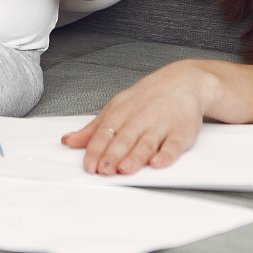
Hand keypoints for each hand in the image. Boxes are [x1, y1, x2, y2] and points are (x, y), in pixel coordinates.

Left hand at [61, 60, 217, 174]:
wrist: (182, 82)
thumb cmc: (147, 97)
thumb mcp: (116, 107)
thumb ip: (93, 128)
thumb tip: (70, 141)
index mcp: (121, 113)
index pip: (104, 134)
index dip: (96, 150)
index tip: (89, 165)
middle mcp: (140, 119)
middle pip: (124, 140)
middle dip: (113, 156)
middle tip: (104, 170)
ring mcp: (161, 126)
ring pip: (146, 144)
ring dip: (135, 157)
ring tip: (125, 169)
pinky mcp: (181, 133)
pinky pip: (173, 146)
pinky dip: (166, 155)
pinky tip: (158, 162)